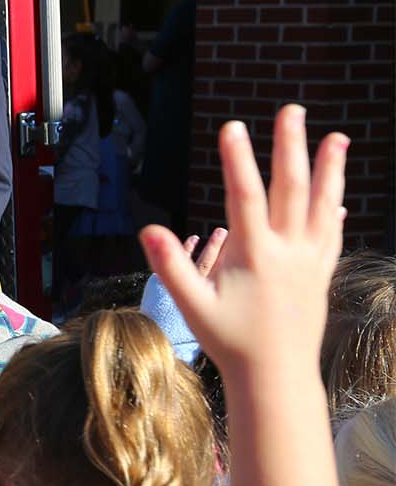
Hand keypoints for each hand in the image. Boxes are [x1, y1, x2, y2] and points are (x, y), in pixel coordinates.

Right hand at [141, 106, 346, 377]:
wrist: (277, 375)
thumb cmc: (230, 341)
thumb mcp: (192, 305)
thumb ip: (170, 266)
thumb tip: (148, 229)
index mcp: (256, 255)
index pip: (246, 196)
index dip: (237, 160)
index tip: (233, 127)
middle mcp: (289, 252)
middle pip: (291, 188)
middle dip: (290, 146)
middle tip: (292, 110)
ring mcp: (310, 260)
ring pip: (321, 204)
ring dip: (330, 169)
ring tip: (337, 138)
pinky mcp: (320, 272)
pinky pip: (331, 232)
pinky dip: (334, 208)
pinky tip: (337, 193)